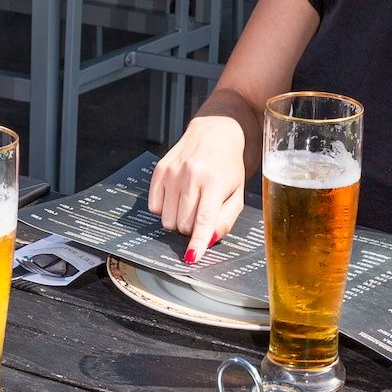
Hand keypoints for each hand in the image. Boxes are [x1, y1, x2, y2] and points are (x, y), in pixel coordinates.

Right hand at [148, 115, 248, 263]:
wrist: (214, 134)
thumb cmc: (228, 167)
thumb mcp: (237, 194)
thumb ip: (225, 219)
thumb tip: (207, 240)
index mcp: (214, 181)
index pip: (203, 219)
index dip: (197, 242)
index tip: (191, 257)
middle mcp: (191, 175)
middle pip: (183, 223)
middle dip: (191, 228)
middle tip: (201, 215)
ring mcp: (173, 172)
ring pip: (166, 218)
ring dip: (178, 220)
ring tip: (189, 205)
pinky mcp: (160, 170)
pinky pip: (154, 206)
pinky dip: (164, 209)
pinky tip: (176, 197)